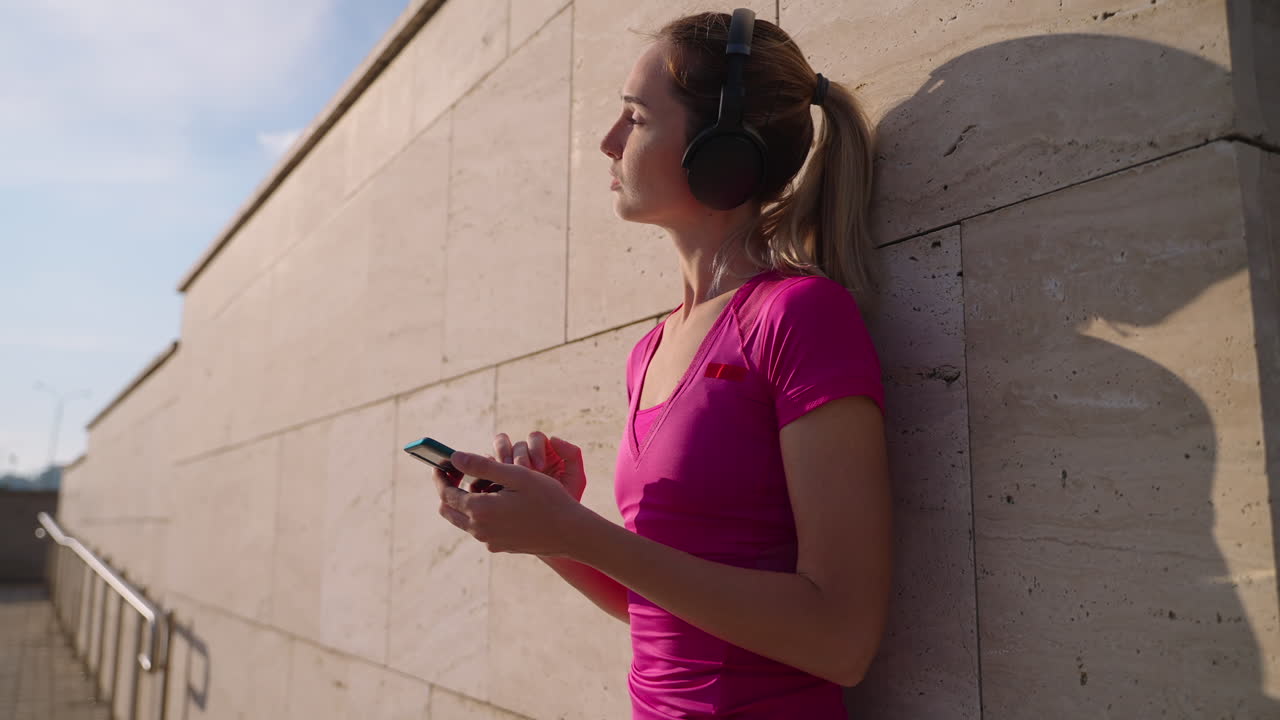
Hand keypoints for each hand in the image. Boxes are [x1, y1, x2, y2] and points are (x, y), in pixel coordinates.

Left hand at [433, 451, 593, 556]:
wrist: (570, 533)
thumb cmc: (547, 499)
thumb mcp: (516, 475)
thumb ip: (482, 466)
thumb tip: (454, 457)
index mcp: (480, 510)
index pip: (446, 493)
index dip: (440, 476)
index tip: (440, 463)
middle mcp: (479, 529)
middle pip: (448, 510)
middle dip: (448, 490)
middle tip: (458, 472)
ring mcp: (489, 541)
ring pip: (464, 520)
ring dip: (467, 501)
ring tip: (486, 483)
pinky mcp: (499, 547)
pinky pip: (480, 528)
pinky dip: (481, 513)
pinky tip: (501, 500)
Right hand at [493, 431, 586, 502]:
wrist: (554, 528)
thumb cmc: (567, 501)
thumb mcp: (575, 479)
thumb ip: (572, 455)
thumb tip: (553, 438)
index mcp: (544, 452)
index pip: (535, 438)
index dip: (535, 448)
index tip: (540, 466)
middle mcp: (525, 456)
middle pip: (515, 444)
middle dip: (518, 456)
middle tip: (521, 470)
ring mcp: (509, 467)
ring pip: (498, 450)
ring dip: (500, 459)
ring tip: (506, 476)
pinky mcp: (495, 479)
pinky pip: (485, 469)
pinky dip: (487, 472)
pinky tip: (493, 486)